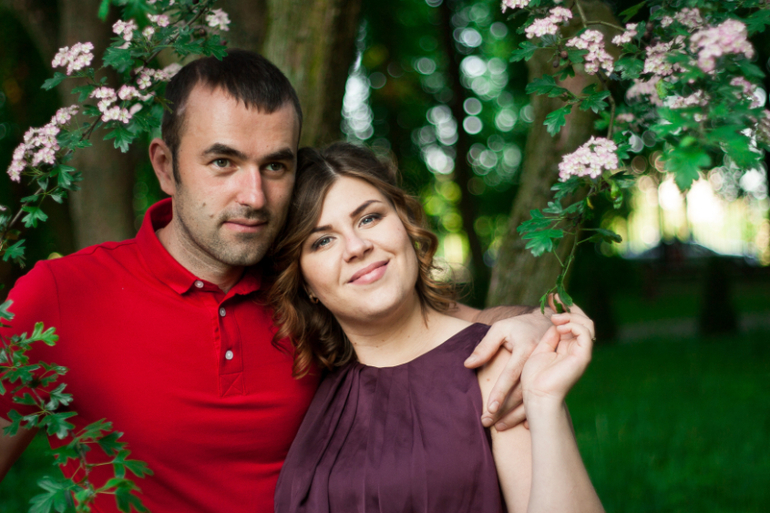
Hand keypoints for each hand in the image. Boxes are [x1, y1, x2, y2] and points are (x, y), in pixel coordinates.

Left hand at [464, 311, 552, 429]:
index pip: (511, 375)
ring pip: (532, 398)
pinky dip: (532, 413)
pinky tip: (523, 427)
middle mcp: (539, 362)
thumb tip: (468, 364)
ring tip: (499, 428)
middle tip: (488, 423)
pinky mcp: (550, 378)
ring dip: (516, 415)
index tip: (489, 408)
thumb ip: (485, 346)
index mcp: (527, 348)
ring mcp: (547, 371)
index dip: (500, 392)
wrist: (548, 323)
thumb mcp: (501, 328)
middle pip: (521, 392)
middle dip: (505, 409)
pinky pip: (542, 398)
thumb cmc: (519, 326)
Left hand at [521, 302, 594, 406]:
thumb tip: (556, 322)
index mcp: (567, 346)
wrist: (537, 395)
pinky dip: (574, 325)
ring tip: (555, 318)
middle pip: (584, 320)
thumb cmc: (534, 377)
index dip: (565, 307)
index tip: (553, 296)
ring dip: (572, 316)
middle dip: (571, 307)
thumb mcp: (539, 349)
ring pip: (587, 324)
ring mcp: (581, 352)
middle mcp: (577, 348)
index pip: (573, 321)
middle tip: (555, 298)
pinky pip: (585, 334)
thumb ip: (550, 336)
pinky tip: (560, 326)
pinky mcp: (582, 357)